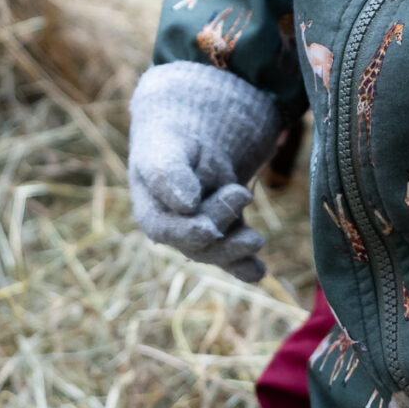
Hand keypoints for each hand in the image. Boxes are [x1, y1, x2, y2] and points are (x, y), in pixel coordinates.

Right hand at [126, 104, 266, 282]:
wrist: (190, 137)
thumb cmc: (172, 140)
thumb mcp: (165, 148)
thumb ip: (169, 174)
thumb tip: (187, 205)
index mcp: (151, 209)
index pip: (164, 229)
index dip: (187, 233)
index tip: (209, 229)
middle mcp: (174, 228)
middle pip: (195, 241)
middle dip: (220, 222)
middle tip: (241, 193)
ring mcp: (200, 234)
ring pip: (216, 251)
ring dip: (236, 249)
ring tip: (256, 240)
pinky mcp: (223, 233)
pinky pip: (233, 257)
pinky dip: (246, 266)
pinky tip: (258, 270)